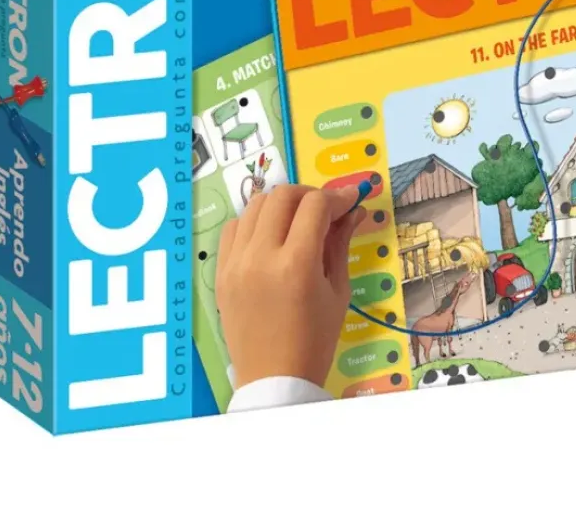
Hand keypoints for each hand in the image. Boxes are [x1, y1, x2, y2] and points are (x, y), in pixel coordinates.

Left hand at [216, 184, 362, 389]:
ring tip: (298, 220)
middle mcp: (260, 257)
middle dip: (310, 194)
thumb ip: (341, 243)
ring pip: (255, 205)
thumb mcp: (338, 291)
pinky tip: (270, 236)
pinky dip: (254, 222)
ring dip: (281, 205)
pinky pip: (234, 228)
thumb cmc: (315, 340)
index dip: (338, 196)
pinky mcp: (221, 272)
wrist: (274, 380)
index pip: (315, 205)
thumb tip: (354, 210)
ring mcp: (235, 263)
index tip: (352, 199)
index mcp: (296, 265)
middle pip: (283, 196)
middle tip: (326, 209)